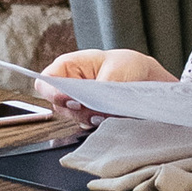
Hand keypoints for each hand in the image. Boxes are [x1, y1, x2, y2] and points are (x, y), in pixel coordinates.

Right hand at [39, 45, 173, 116]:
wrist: (145, 79)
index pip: (45, 82)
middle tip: (94, 108)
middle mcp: (69, 87)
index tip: (69, 99)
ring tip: (107, 111)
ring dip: (88, 117)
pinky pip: (86, 125)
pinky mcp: (89, 116)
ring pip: (71, 117)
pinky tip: (110, 117)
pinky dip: (97, 124)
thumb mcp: (116, 70)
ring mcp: (78, 104)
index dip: (52, 92)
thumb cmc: (127, 66)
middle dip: (76, 109)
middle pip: (57, 105)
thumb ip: (101, 88)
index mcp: (68, 67)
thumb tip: (95, 106)